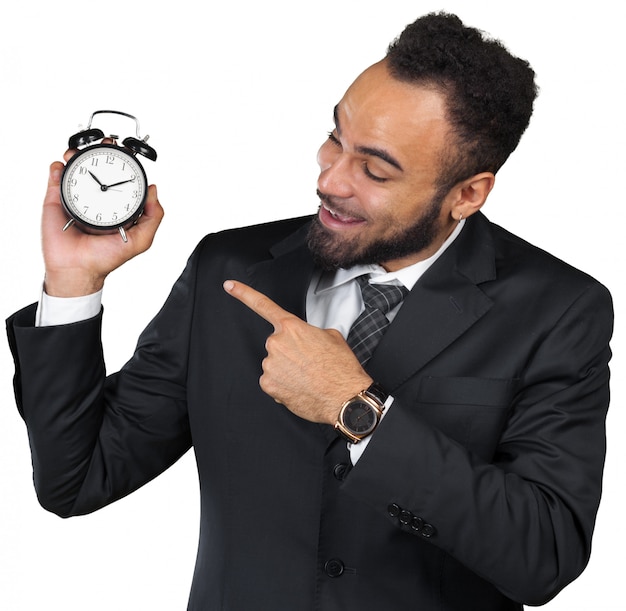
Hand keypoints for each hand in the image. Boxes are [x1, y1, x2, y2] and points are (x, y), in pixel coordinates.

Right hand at [42, 152, 163, 296]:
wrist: (78, 268)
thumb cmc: (106, 257)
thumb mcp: (141, 239)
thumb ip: (153, 216)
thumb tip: (154, 190)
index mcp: (116, 203)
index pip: (121, 177)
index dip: (123, 162)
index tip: (125, 152)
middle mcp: (96, 197)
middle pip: (98, 167)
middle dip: (101, 151)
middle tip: (105, 145)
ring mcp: (75, 196)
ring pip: (75, 168)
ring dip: (77, 155)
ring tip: (79, 152)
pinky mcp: (56, 200)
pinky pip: (55, 177)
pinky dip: (57, 167)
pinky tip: (62, 167)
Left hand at [224, 280, 372, 424]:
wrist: (344, 398)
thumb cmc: (341, 370)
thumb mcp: (332, 337)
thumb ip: (310, 331)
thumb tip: (307, 339)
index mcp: (291, 327)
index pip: (262, 305)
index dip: (243, 293)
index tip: (229, 286)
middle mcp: (276, 343)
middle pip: (276, 344)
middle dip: (289, 352)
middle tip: (309, 362)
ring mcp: (270, 364)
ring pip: (274, 364)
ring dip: (287, 369)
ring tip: (308, 377)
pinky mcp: (268, 384)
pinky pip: (272, 381)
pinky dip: (283, 385)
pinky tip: (299, 387)